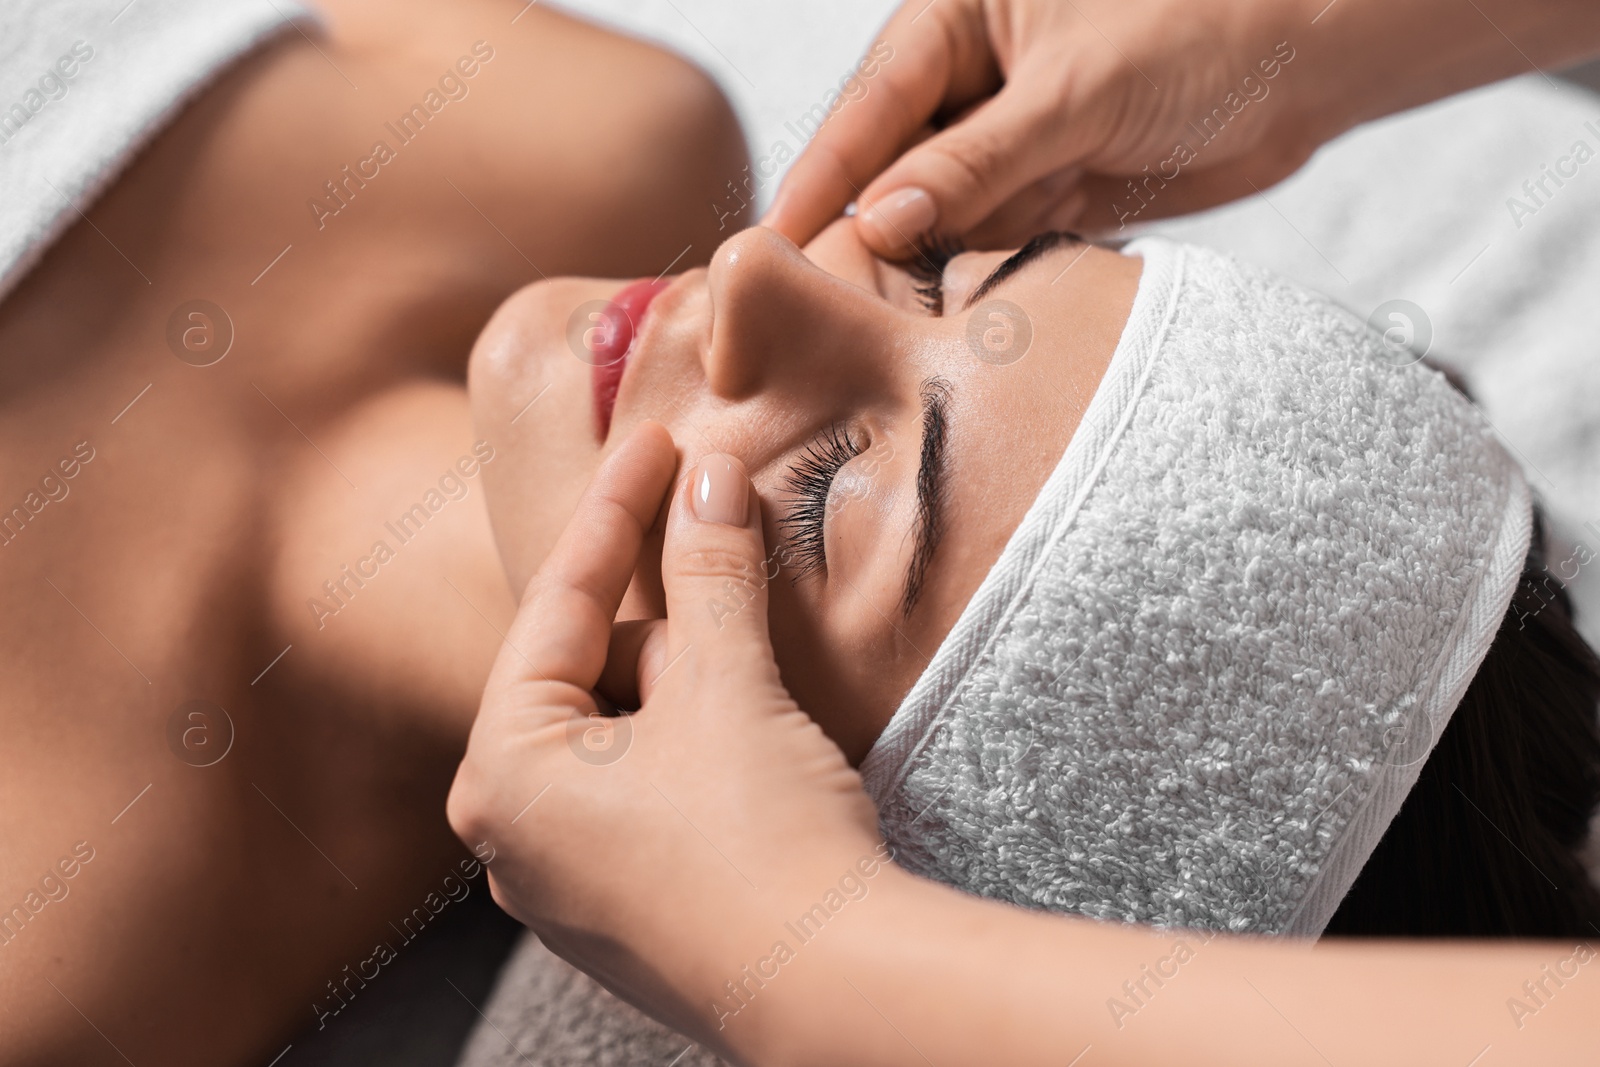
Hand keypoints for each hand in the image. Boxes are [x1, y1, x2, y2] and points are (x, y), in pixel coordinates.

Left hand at [446, 423, 881, 1054]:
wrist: (833, 987)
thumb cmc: (758, 842)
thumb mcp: (727, 688)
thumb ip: (710, 573)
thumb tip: (710, 478)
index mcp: (504, 775)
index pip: (557, 606)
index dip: (616, 512)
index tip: (655, 445)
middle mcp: (513, 837)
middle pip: (587, 673)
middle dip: (661, 618)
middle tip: (722, 572)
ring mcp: (567, 882)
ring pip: (622, 732)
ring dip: (684, 684)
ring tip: (750, 688)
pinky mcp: (626, 907)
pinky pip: (644, 788)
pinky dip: (690, 743)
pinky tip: (746, 741)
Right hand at [763, 0, 1322, 254]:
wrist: (1312, 60)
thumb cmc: (1204, 25)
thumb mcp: (1076, 89)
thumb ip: (978, 159)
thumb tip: (881, 217)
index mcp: (958, 18)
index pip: (870, 104)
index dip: (821, 176)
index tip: (769, 244)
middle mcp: (974, 81)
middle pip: (892, 167)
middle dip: (865, 232)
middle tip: (814, 308)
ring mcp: (1011, 141)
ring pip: (940, 215)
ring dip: (925, 264)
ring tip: (884, 321)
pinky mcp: (1051, 190)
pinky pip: (994, 242)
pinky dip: (982, 275)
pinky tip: (960, 307)